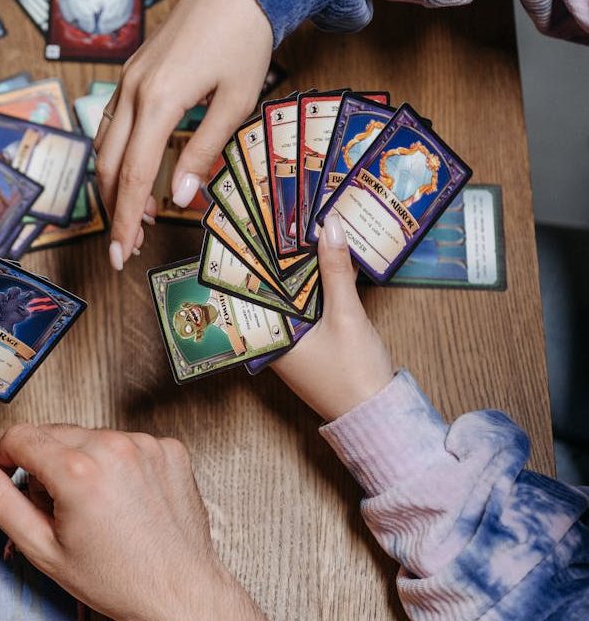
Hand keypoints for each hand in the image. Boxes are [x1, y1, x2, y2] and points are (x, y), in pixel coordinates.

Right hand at [0, 424, 263, 620]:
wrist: (180, 592)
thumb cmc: (118, 579)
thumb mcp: (42, 548)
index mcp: (78, 471)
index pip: (19, 436)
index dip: (3, 456)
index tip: (5, 472)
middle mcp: (114, 448)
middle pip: (52, 433)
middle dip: (43, 463)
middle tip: (54, 506)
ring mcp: (145, 445)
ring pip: (89, 435)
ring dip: (80, 460)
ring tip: (92, 505)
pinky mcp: (168, 448)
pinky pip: (124, 441)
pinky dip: (115, 462)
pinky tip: (120, 496)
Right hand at [95, 0, 271, 269]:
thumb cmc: (243, 38)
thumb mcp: (235, 101)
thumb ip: (204, 152)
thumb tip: (182, 198)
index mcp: (157, 101)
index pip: (134, 176)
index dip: (126, 220)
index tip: (122, 254)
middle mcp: (132, 92)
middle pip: (109, 167)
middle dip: (115, 212)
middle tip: (128, 246)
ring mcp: (126, 82)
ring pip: (103, 148)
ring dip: (115, 187)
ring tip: (137, 217)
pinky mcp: (131, 75)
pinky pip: (110, 126)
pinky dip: (117, 158)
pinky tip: (134, 175)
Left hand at [270, 215, 395, 420]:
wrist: (378, 414)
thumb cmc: (354, 372)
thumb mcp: (345, 315)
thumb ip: (336, 270)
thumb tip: (330, 227)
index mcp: (269, 336)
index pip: (251, 289)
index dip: (253, 256)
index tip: (256, 224)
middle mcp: (274, 339)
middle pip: (272, 289)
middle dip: (279, 257)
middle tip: (282, 217)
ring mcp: (293, 343)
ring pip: (291, 296)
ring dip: (300, 269)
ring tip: (302, 229)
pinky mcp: (311, 344)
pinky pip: (307, 307)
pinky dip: (316, 287)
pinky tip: (326, 260)